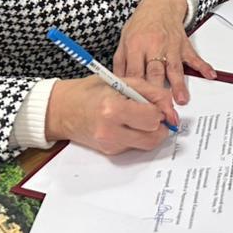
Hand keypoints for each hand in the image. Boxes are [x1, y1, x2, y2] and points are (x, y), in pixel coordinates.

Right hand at [46, 74, 177, 153]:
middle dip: (160, 124)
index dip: (162, 110)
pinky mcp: (109, 152)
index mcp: (113, 109)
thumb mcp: (121, 81)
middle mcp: (111, 131)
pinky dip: (138, 135)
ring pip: (147, 145)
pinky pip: (135, 146)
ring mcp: (110, 145)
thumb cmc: (89, 91)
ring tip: (140, 116)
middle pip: (154, 137)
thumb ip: (151, 92)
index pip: (153, 118)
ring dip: (150, 131)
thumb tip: (171, 108)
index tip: (159, 104)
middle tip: (153, 112)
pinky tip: (127, 123)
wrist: (61, 110)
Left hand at [114, 0, 215, 105]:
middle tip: (160, 111)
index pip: (135, 72)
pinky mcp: (184, 45)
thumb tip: (118, 86)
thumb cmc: (141, 25)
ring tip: (181, 100)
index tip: (137, 107)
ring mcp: (171, 46)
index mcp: (136, 46)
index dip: (136, 91)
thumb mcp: (124, 41)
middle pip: (155, 72)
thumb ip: (121, 64)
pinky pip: (194, 57)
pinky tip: (210, 74)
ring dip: (178, 84)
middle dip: (158, 92)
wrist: (159, 5)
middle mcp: (154, 46)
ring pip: (174, 68)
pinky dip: (203, 66)